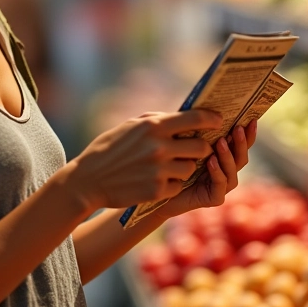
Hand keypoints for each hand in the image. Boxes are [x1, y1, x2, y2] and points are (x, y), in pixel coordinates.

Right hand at [68, 108, 222, 212]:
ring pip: (191, 168)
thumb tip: (182, 115)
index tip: (219, 121)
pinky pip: (178, 186)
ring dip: (185, 167)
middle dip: (201, 148)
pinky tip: (156, 181)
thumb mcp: (130, 126)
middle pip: (201, 147)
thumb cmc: (108, 148)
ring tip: (168, 166)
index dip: (211, 119)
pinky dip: (171, 184)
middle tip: (196, 149)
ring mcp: (159, 170)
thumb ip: (156, 120)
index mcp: (153, 126)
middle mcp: (159, 147)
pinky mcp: (156, 191)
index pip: (194, 119)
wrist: (88, 180)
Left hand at [153, 119, 256, 220]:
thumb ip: (197, 129)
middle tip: (238, 128)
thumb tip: (205, 108)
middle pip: (241, 157)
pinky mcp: (213, 198)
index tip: (252, 119)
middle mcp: (225, 171)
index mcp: (222, 156)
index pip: (239, 144)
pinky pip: (220, 185)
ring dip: (228, 155)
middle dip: (241, 142)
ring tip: (221, 142)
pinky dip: (217, 172)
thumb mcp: (184, 140)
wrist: (157, 186)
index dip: (248, 133)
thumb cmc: (169, 160)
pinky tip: (211, 161)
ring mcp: (221, 185)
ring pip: (233, 171)